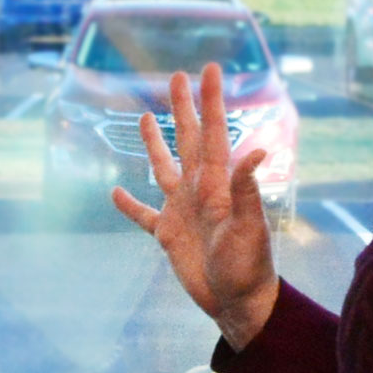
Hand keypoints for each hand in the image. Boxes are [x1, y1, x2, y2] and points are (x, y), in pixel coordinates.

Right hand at [109, 63, 284, 347]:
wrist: (237, 302)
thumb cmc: (248, 266)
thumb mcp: (248, 227)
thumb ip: (246, 190)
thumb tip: (257, 151)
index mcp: (218, 184)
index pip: (214, 134)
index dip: (211, 102)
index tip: (209, 70)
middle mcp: (199, 190)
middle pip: (189, 140)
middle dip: (184, 109)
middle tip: (178, 77)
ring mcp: (182, 211)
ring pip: (164, 168)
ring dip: (156, 143)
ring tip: (147, 117)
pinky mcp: (168, 235)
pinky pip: (144, 216)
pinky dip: (129, 205)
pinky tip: (115, 193)